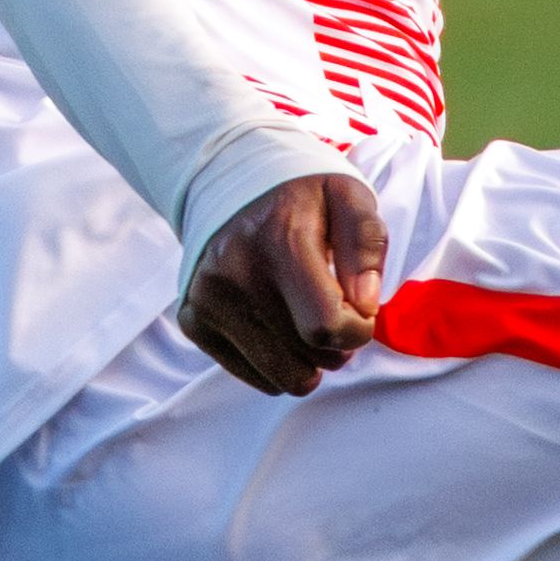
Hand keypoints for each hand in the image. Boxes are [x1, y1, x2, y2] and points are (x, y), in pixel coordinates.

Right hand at [185, 172, 391, 396]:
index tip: (359, 312)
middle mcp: (235, 273)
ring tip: (306, 321)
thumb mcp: (348, 197)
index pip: (325, 327)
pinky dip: (277, 361)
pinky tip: (276, 321)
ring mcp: (208, 300)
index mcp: (278, 239)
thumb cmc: (301, 197)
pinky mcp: (193, 321)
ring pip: (284, 379)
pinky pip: (257, 377)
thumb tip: (363, 306)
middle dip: (336, 347)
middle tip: (333, 312)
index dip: (357, 330)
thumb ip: (366, 246)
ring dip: (309, 361)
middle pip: (309, 358)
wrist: (227, 181)